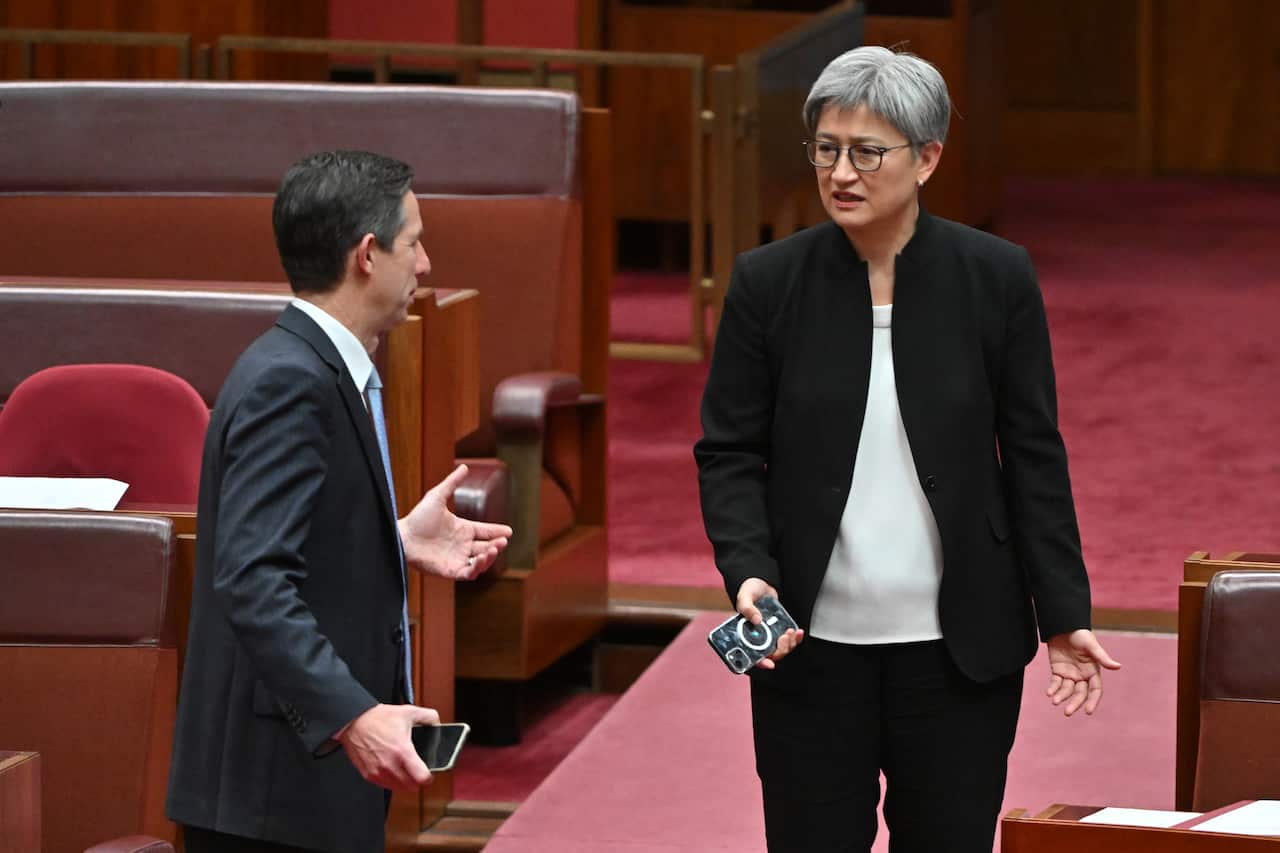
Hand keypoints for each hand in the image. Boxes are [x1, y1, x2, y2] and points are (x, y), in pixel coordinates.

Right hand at [337, 703, 438, 790]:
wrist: (354, 722)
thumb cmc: (378, 718)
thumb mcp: (408, 712)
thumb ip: (428, 717)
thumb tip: (436, 723)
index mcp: (402, 751)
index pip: (421, 778)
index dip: (429, 778)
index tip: (429, 774)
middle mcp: (390, 765)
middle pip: (411, 787)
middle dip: (417, 780)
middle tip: (417, 771)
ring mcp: (378, 772)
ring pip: (398, 788)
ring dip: (404, 782)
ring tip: (405, 770)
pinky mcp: (369, 775)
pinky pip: (385, 785)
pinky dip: (391, 781)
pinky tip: (392, 769)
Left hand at [398, 464, 511, 578]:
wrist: (401, 537)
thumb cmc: (417, 518)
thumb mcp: (437, 496)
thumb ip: (452, 483)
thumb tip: (465, 467)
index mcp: (462, 529)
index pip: (484, 531)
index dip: (497, 531)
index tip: (509, 531)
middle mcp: (462, 545)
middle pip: (486, 547)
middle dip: (497, 545)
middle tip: (503, 541)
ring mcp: (457, 559)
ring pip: (480, 562)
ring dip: (490, 557)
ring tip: (494, 549)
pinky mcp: (450, 571)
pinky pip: (469, 574)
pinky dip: (477, 568)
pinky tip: (481, 558)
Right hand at [735, 577, 803, 669]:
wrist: (761, 583)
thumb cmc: (748, 591)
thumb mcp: (744, 597)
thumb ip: (747, 608)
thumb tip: (757, 620)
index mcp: (745, 635)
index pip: (751, 655)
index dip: (760, 663)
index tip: (769, 664)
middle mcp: (757, 638)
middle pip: (770, 655)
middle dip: (780, 650)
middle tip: (783, 637)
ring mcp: (770, 636)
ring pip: (781, 650)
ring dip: (789, 645)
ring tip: (790, 631)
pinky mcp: (780, 630)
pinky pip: (790, 641)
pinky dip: (796, 639)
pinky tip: (797, 631)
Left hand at [1046, 629, 1121, 715]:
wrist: (1063, 625)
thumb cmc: (1080, 634)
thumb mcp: (1091, 645)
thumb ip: (1102, 657)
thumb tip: (1118, 666)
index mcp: (1093, 671)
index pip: (1095, 690)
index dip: (1092, 701)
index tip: (1088, 712)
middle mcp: (1082, 675)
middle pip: (1080, 694)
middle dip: (1074, 703)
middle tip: (1067, 712)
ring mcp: (1070, 674)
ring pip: (1066, 690)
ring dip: (1061, 696)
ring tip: (1054, 701)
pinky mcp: (1058, 670)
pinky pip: (1055, 683)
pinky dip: (1052, 689)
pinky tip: (1049, 693)